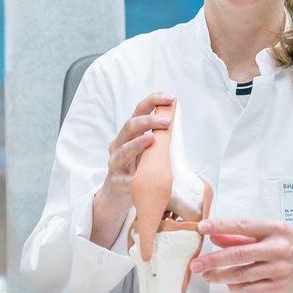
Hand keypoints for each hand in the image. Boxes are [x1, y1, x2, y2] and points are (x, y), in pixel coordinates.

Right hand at [90, 92, 173, 246]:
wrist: (115, 195)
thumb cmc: (136, 168)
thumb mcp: (147, 150)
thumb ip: (158, 136)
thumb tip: (177, 116)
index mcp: (128, 134)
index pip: (139, 111)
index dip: (153, 102)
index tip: (170, 98)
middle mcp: (119, 144)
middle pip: (130, 127)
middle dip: (148, 121)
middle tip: (167, 121)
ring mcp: (115, 163)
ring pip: (123, 150)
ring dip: (138, 144)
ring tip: (152, 139)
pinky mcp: (115, 182)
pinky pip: (124, 179)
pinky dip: (132, 178)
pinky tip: (140, 177)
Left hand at [190, 217, 292, 292]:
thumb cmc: (292, 241)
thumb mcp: (270, 230)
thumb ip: (241, 235)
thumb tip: (215, 236)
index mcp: (274, 228)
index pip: (242, 225)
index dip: (221, 226)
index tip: (202, 227)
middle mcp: (277, 248)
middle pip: (239, 254)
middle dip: (213, 260)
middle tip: (196, 264)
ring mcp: (279, 268)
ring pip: (243, 274)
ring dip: (220, 276)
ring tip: (206, 275)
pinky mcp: (280, 286)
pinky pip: (253, 288)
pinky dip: (237, 287)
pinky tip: (227, 284)